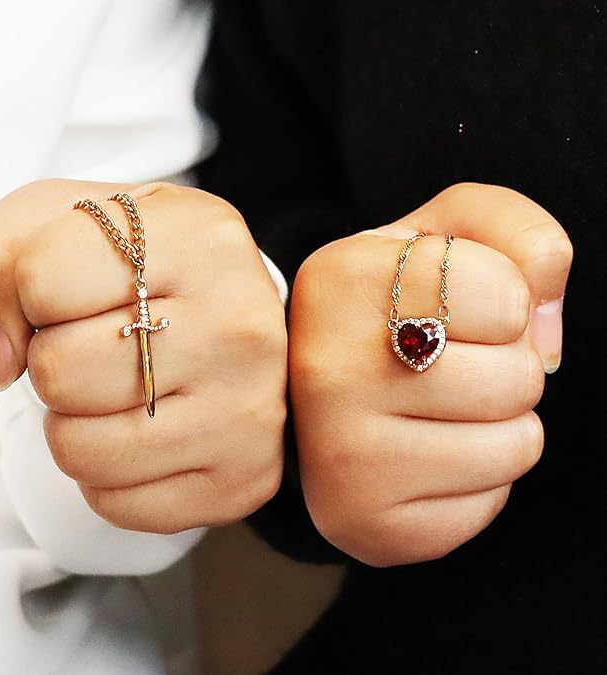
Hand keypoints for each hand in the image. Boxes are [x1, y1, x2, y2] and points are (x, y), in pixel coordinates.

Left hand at [0, 180, 286, 532]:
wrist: (239, 322)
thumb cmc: (151, 273)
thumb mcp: (73, 219)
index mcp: (202, 240)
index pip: (39, 281)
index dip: (31, 294)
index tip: (75, 295)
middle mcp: (240, 325)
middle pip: (59, 372)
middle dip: (55, 362)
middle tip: (104, 347)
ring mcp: (249, 411)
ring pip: (79, 450)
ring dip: (76, 423)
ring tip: (123, 391)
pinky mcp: (242, 480)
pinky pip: (115, 504)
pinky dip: (109, 475)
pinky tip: (147, 434)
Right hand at [289, 183, 572, 565]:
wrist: (310, 387)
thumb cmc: (388, 306)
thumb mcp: (438, 236)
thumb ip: (511, 228)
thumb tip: (546, 321)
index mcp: (340, 281)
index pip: (509, 294)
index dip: (501, 300)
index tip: (446, 308)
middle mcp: (327, 370)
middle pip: (521, 376)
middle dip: (504, 365)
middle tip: (443, 363)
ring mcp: (340, 456)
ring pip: (517, 445)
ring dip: (497, 423)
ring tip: (433, 407)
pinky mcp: (362, 520)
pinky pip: (489, 503)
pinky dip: (475, 478)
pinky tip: (420, 452)